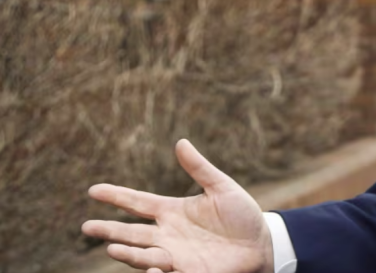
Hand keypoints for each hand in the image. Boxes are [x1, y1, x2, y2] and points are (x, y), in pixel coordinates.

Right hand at [82, 139, 273, 272]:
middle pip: (131, 232)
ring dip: (127, 253)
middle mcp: (168, 234)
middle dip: (109, 230)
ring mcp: (175, 255)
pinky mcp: (187, 272)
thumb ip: (200, 168)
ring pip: (143, 255)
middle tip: (86, 226)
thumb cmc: (242, 215)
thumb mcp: (221, 188)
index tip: (93, 190)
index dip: (116, 196)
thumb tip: (181, 142)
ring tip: (111, 248)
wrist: (262, 243)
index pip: (138, 203)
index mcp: (173, 211)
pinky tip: (150, 268)